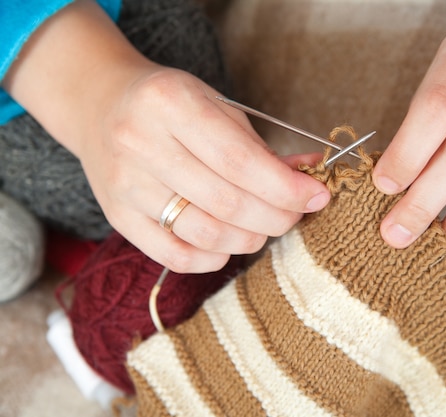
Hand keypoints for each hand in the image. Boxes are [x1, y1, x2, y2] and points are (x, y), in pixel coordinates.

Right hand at [81, 67, 329, 272]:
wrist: (101, 106)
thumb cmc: (170, 105)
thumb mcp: (216, 106)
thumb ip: (261, 147)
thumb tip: (310, 178)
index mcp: (171, 103)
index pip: (241, 162)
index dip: (287, 188)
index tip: (317, 196)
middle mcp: (141, 143)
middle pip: (228, 203)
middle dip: (277, 217)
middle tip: (295, 214)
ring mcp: (125, 184)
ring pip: (205, 234)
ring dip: (250, 239)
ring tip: (264, 226)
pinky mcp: (117, 217)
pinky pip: (176, 256)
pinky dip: (215, 257)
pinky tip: (230, 241)